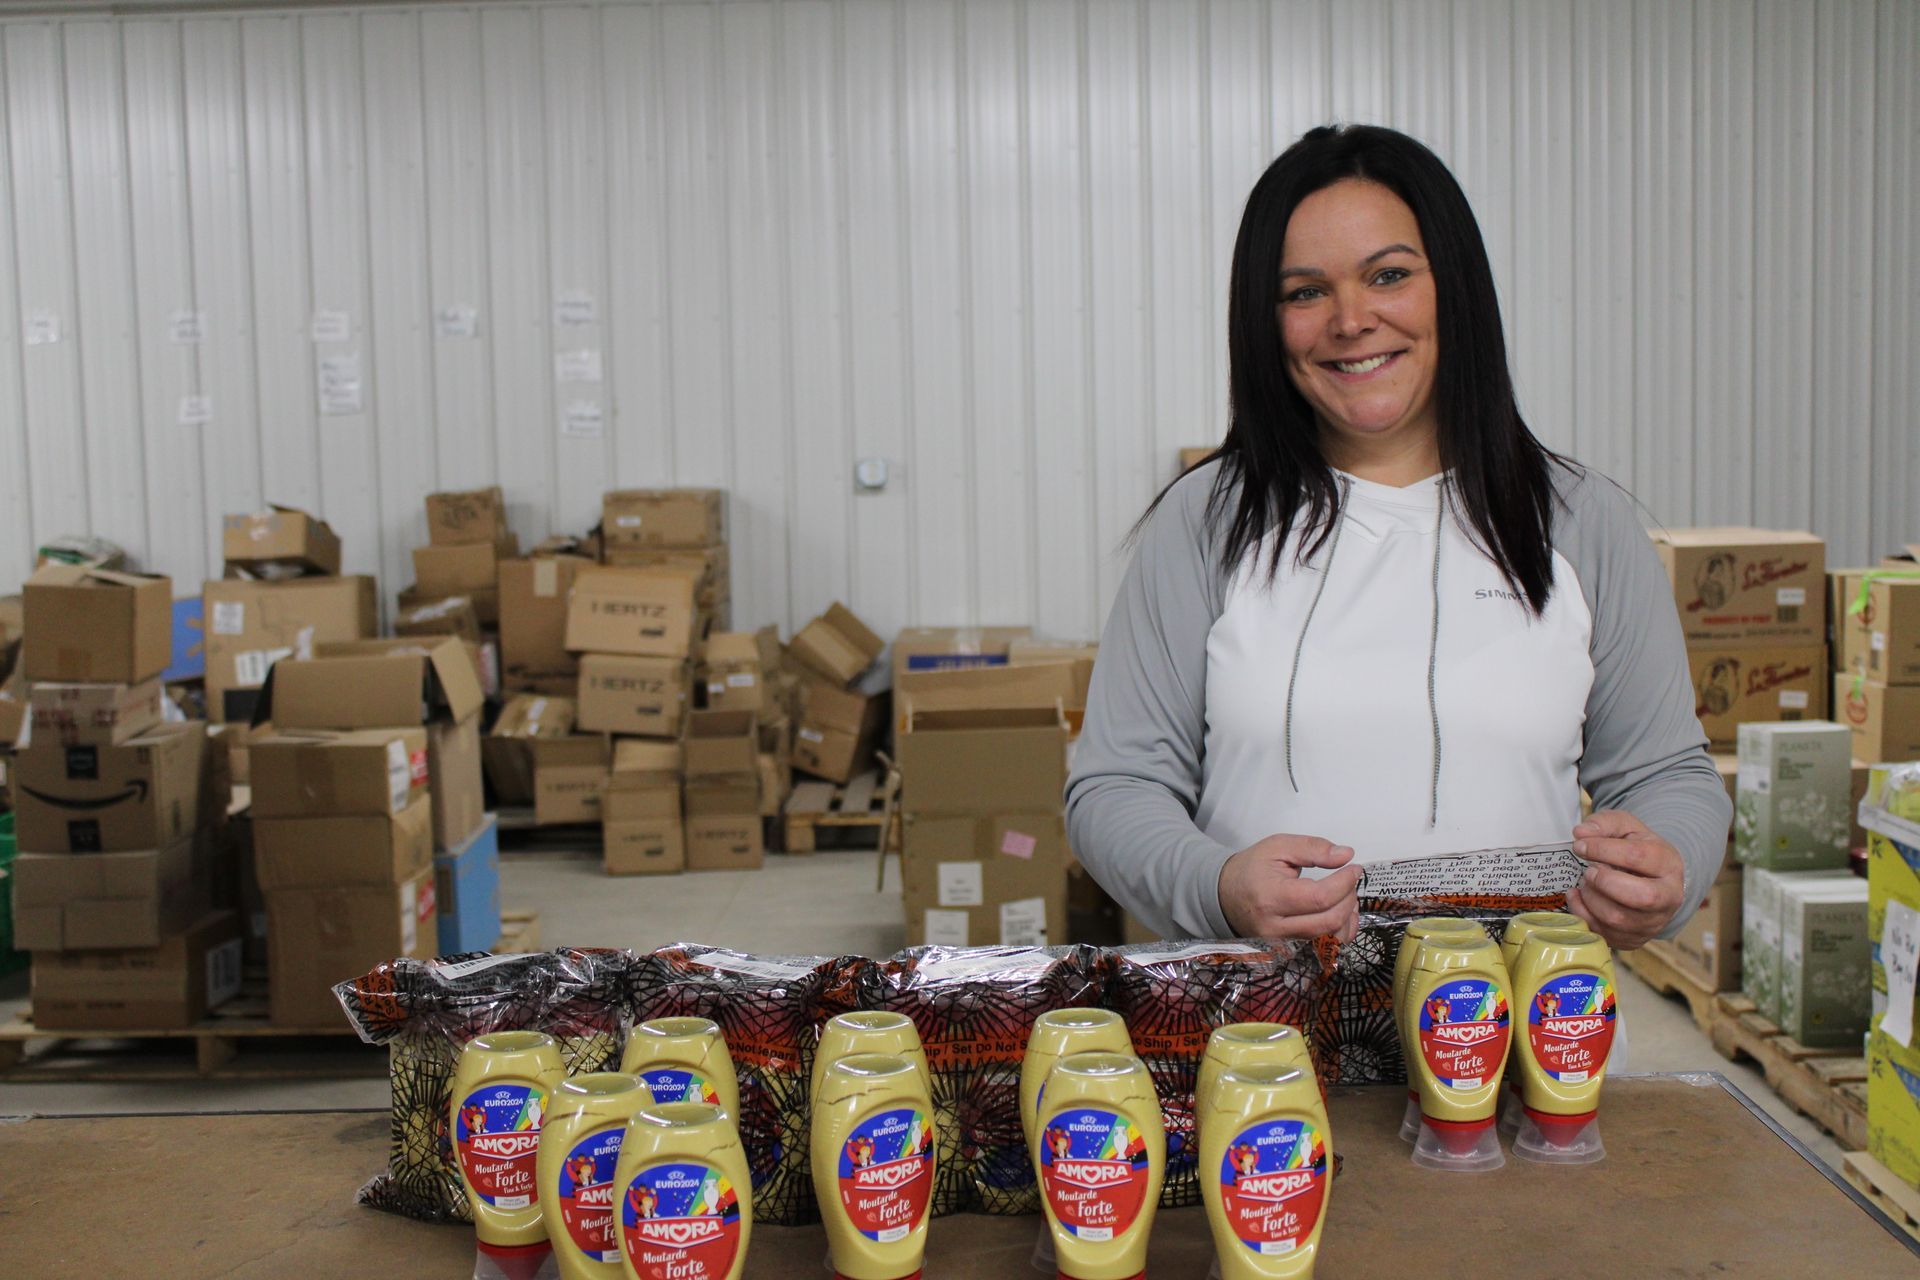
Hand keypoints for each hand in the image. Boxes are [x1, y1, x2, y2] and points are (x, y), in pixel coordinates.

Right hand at [1218, 834, 1361, 941]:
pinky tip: (1341, 912)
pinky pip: (1325, 946)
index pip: (1320, 898)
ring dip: (1348, 916)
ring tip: (1346, 895)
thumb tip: (1346, 855)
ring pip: (1331, 937)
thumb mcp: (1278, 847)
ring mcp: (1282, 944)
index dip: (1344, 884)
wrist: (1224, 895)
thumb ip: (1313, 848)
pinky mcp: (1289, 951)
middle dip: (1349, 898)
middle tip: (1349, 880)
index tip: (1353, 869)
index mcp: (1271, 897)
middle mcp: (1276, 927)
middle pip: (1329, 921)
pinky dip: (1341, 930)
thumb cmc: (1251, 869)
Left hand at [1566, 809, 1686, 949]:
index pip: (1637, 856)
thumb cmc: (1639, 850)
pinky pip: (1604, 933)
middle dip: (1604, 882)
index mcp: (1669, 865)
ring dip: (1591, 898)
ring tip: (1587, 882)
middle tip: (1589, 871)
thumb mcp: (1627, 827)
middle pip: (1640, 897)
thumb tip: (1581, 833)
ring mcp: (1653, 922)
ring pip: (1618, 918)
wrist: (1653, 879)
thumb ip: (1604, 823)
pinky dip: (1583, 914)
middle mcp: (1668, 897)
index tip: (1581, 846)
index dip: (1603, 850)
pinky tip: (1579, 896)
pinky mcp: (1635, 939)